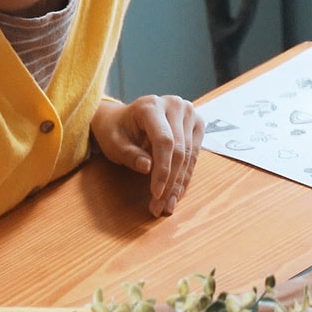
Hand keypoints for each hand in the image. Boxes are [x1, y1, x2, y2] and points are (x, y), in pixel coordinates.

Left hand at [91, 96, 204, 215]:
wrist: (123, 118)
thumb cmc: (115, 130)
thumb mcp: (114, 142)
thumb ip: (130, 154)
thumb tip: (148, 168)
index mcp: (151, 106)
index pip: (164, 141)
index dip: (163, 169)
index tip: (155, 193)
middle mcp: (175, 105)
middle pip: (180, 150)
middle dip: (171, 182)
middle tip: (160, 206)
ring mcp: (189, 113)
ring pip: (190, 156)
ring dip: (179, 183)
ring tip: (167, 205)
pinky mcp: (196, 124)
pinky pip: (194, 155)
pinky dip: (185, 176)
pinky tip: (176, 193)